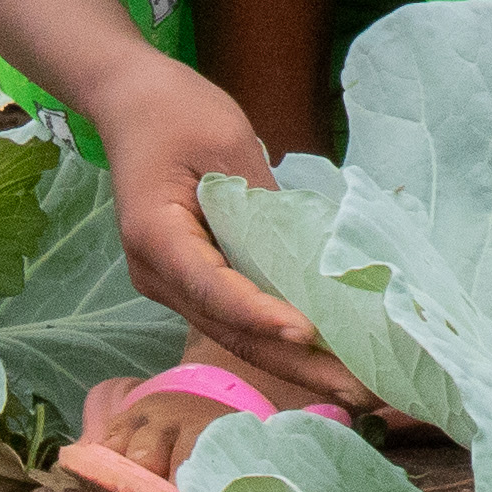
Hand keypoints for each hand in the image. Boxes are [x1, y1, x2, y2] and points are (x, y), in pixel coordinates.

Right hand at [81, 56, 366, 410]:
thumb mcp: (226, 141)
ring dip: (292, 361)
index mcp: (156, 236)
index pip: (213, 288)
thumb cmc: (177, 111)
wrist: (131, 101)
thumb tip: (308, 256)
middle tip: (360, 390)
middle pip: (230, 330)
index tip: (307, 332)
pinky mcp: (191, 281)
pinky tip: (322, 354)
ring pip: (234, 334)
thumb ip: (261, 202)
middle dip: (295, 363)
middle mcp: (158, 275)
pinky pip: (234, 317)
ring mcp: (171, 284)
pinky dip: (276, 337)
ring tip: (353, 388)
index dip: (260, 314)